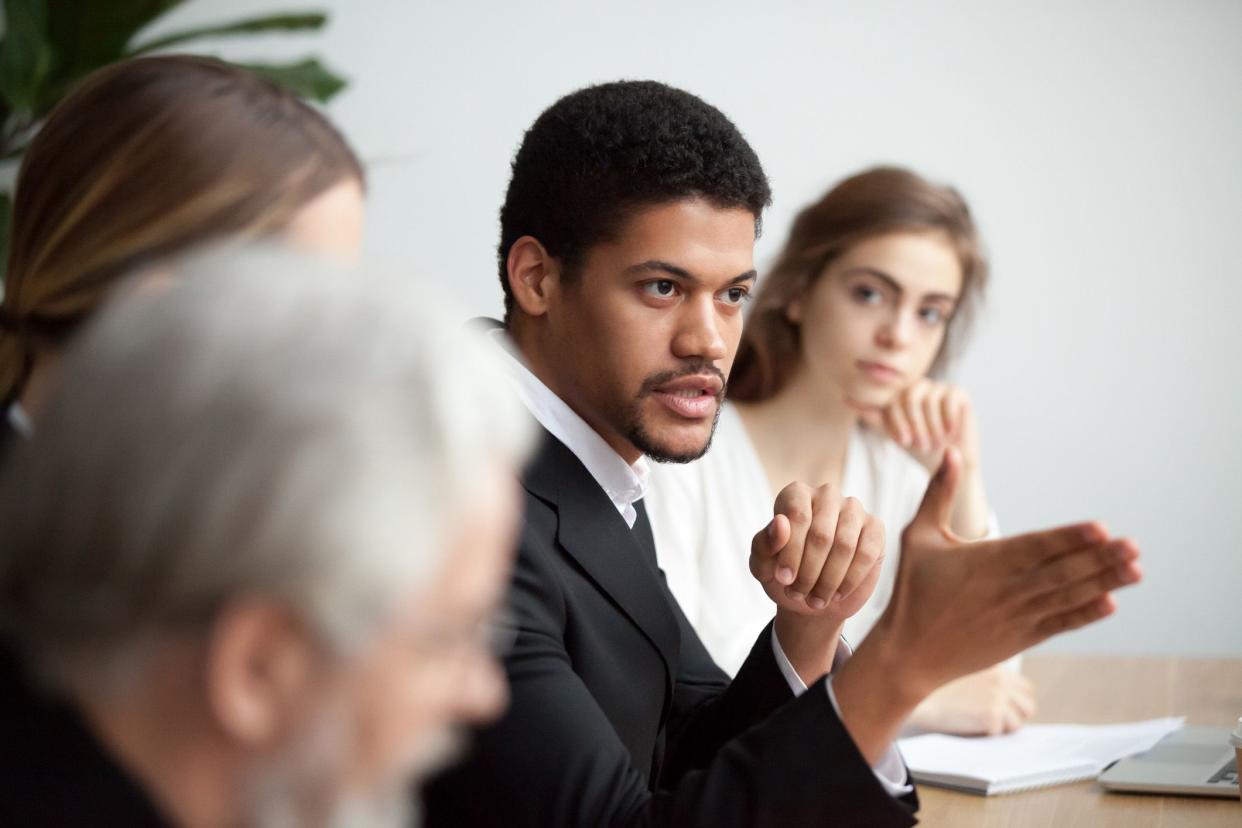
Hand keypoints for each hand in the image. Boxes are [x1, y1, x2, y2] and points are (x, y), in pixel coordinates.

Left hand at [749, 482, 884, 683]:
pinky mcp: (875, 528)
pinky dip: (850, 580)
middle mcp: (826, 495)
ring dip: (828, 580)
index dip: (790, 552)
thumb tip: (780, 522)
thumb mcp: (763, 565)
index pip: (797, 516)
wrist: (810, 597)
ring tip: (815, 600)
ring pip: (845, 546)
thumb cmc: (784, 575)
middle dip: (808, 572)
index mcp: (796, 494)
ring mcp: (853, 509)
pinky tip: (836, 594)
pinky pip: (866, 554)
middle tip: (798, 594)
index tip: (783, 579)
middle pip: (821, 534)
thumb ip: (763, 543)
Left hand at [862, 379, 980, 473]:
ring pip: (929, 400)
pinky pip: (949, 400)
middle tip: (921, 444)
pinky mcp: (959, 393)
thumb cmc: (917, 446)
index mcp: (900, 393)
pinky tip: (949, 432)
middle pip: (909, 397)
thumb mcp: (891, 432)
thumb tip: (846, 397)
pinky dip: (947, 419)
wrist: (946, 461)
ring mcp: (939, 387)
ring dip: (931, 426)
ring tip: (935, 442)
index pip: (892, 399)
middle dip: (914, 425)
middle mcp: (919, 385)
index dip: (897, 421)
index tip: (903, 441)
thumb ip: (872, 414)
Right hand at [877, 448, 1141, 696]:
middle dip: (1101, 558)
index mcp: (985, 561)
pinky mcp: (1019, 639)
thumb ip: (937, 494)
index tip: (1101, 528)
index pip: (1037, 546)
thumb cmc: (913, 591)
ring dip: (1104, 583)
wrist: (908, 653)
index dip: (1070, 537)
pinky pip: (1060, 625)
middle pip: (1062, 571)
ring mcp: (1016, 616)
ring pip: (1068, 596)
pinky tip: (1110, 603)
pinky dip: (1085, 614)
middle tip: (1134, 545)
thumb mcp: (918, 537)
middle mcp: (1007, 589)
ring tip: (1136, 570)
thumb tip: (949, 451)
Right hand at [907, 665, 1036, 735]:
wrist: (913, 689)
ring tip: (978, 724)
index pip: (1025, 688)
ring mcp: (998, 698)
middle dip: (1015, 716)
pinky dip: (984, 733)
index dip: (1016, 701)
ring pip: (1017, 723)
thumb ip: (981, 674)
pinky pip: (998, 733)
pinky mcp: (991, 716)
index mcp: (996, 666)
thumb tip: (996, 693)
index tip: (1003, 708)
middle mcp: (1001, 680)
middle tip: (995, 721)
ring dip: (1001, 727)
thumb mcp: (960, 666)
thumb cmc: (930, 681)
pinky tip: (967, 725)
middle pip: (1028, 706)